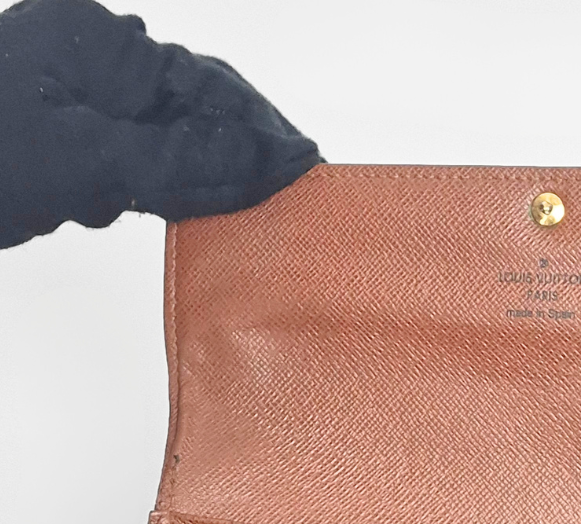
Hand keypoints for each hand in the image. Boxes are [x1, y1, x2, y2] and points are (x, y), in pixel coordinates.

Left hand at [0, 0, 321, 248]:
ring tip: (229, 204)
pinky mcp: (61, 138)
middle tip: (282, 190)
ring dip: (190, 178)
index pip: (206, 87)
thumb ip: (178, 159)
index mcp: (97, 45)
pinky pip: (131, 159)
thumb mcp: (83, 161)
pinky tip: (146, 204)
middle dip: (231, 154)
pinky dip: (150, 187)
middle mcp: (89, 63)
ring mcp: (74, 101)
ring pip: (164, 140)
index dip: (259, 129)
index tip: (302, 163)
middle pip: (190, 110)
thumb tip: (258, 157)